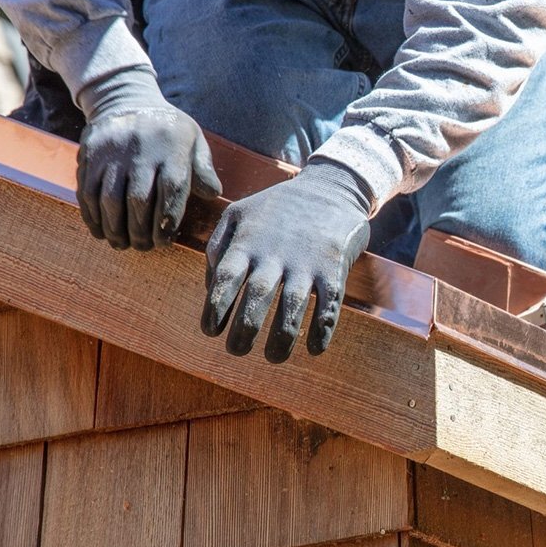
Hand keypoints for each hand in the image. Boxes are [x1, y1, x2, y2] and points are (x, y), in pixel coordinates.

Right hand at [76, 70, 221, 249]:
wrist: (126, 99)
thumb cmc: (168, 129)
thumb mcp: (194, 140)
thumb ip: (204, 168)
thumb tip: (212, 194)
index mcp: (171, 149)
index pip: (171, 191)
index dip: (167, 221)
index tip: (164, 242)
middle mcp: (140, 151)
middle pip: (137, 199)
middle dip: (140, 230)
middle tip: (144, 248)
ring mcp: (112, 152)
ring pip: (109, 198)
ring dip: (115, 227)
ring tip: (122, 244)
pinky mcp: (90, 154)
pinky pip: (87, 189)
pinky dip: (92, 215)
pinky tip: (100, 231)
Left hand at [202, 162, 371, 361]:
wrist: (331, 188)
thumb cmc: (278, 207)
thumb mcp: (238, 214)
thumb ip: (218, 247)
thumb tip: (211, 288)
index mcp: (247, 243)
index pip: (226, 281)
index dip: (216, 310)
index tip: (211, 331)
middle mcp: (275, 254)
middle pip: (257, 298)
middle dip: (244, 330)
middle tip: (237, 351)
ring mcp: (307, 262)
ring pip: (292, 306)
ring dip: (282, 337)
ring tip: (274, 358)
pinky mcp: (334, 268)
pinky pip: (329, 304)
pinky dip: (322, 329)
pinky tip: (315, 349)